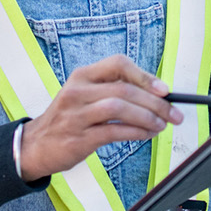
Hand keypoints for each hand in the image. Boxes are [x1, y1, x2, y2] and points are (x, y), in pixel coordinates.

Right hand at [18, 54, 182, 181]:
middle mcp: (77, 91)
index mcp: (82, 76)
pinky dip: (135, 133)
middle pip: (124, 89)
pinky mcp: (79, 137)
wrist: (36, 145)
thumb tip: (155, 95)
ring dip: (147, 117)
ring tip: (161, 125)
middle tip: (174, 114)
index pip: (118, 64)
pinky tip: (146, 135)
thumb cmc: (68, 119)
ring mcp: (76, 114)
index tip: (164, 90)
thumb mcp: (84, 96)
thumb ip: (113, 91)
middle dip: (156, 102)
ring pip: (119, 108)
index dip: (144, 76)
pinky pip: (113, 131)